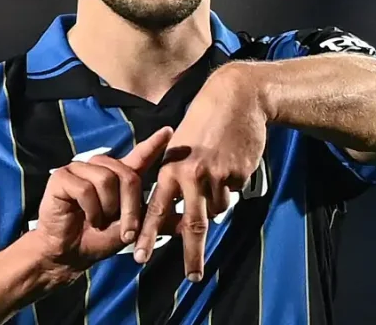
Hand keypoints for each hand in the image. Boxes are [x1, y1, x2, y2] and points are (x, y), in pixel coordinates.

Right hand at [28, 126, 173, 278]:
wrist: (68, 254)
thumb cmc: (98, 240)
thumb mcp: (133, 231)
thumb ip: (156, 221)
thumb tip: (187, 221)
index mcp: (118, 176)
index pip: (139, 155)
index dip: (154, 143)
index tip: (169, 130)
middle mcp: (100, 167)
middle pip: (127, 175)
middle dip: (131, 208)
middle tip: (126, 231)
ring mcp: (80, 168)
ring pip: (107, 180)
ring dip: (107, 209)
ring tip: (100, 221)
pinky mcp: (62, 176)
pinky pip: (85, 189)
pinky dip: (90, 210)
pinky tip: (85, 217)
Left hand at [134, 64, 266, 280]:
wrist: (236, 98)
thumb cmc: (204, 120)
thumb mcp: (179, 145)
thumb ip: (174, 175)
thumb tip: (174, 208)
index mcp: (171, 168)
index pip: (156, 209)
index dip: (146, 234)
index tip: (137, 256)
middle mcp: (191, 175)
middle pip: (192, 224)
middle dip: (192, 254)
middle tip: (192, 277)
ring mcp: (217, 176)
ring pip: (216, 208)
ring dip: (215, 204)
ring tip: (217, 176)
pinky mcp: (238, 174)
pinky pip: (232, 192)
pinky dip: (230, 186)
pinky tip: (230, 164)